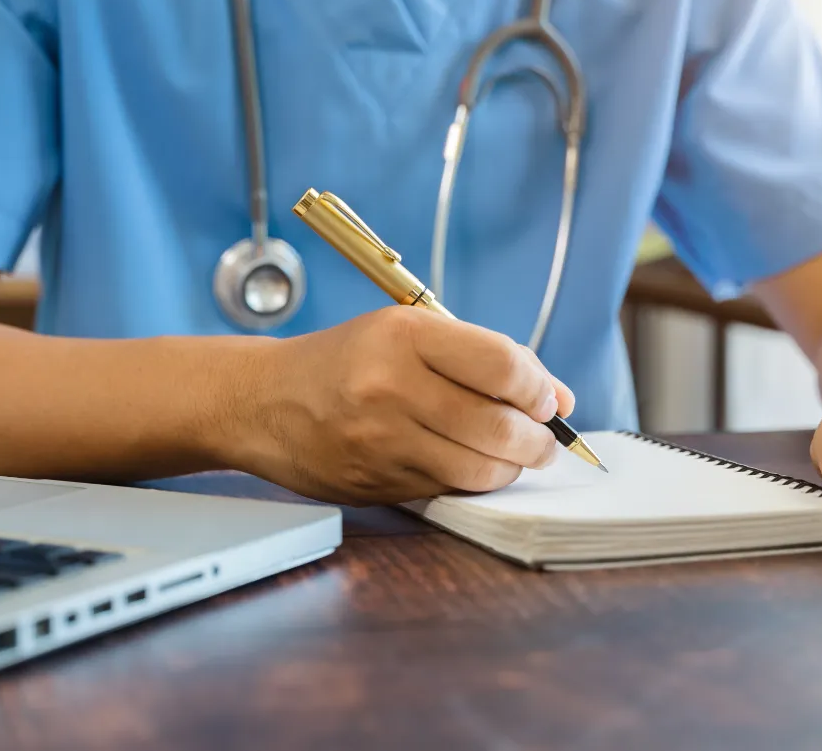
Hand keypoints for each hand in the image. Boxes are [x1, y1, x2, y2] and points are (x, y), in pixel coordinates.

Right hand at [239, 307, 575, 505]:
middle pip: (499, 425)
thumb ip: (483, 359)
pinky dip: (470, 480)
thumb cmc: (345, 361)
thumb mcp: (406, 333)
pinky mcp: (376, 481)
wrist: (262, 401)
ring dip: (511, 467)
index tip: (547, 401)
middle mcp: (390, 386)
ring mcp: (381, 440)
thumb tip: (558, 399)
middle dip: (538, 440)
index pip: (502, 366)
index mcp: (403, 335)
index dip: (539, 389)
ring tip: (512, 455)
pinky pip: (448, 489)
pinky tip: (465, 463)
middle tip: (544, 440)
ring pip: (480, 469)